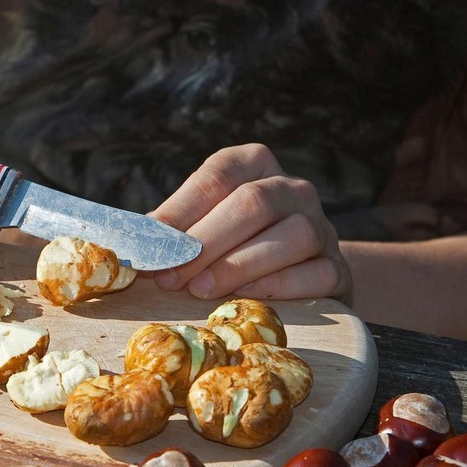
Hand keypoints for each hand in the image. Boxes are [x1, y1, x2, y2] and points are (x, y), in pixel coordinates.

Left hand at [151, 144, 350, 302]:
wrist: (297, 280)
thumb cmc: (231, 250)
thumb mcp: (199, 229)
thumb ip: (170, 231)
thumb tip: (127, 243)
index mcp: (254, 165)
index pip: (217, 176)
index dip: (181, 210)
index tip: (149, 244)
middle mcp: (293, 188)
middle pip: (253, 203)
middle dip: (205, 242)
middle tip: (169, 277)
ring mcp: (323, 226)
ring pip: (291, 234)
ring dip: (238, 265)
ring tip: (200, 290)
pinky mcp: (339, 268)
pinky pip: (317, 273)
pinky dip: (278, 287)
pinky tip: (245, 300)